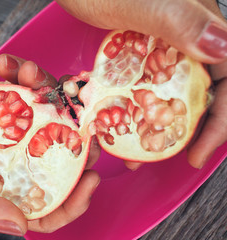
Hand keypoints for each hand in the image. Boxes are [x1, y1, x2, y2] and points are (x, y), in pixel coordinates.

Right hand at [0, 58, 99, 237]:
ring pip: (47, 117)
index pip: (43, 206)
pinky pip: (25, 86)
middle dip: (77, 144)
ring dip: (54, 98)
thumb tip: (19, 225)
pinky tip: (15, 66)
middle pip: (56, 159)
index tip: (91, 180)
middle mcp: (6, 159)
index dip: (72, 200)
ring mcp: (6, 127)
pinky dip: (27, 74)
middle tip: (88, 127)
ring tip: (41, 82)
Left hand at [56, 0, 226, 168]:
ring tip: (142, 149)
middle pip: (205, 90)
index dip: (222, 119)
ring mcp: (164, 44)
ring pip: (177, 91)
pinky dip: (142, 108)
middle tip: (171, 156)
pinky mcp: (142, 50)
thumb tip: (222, 46)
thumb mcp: (135, 2)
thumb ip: (179, 19)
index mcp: (199, 22)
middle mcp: (188, 35)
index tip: (198, 151)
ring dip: (164, 124)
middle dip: (191, 129)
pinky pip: (151, 85)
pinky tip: (126, 123)